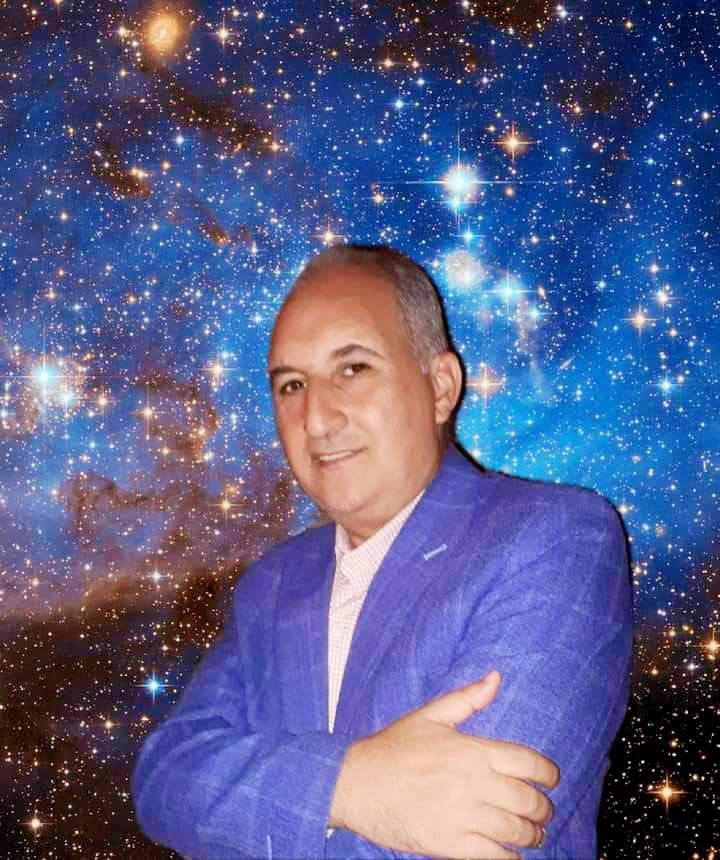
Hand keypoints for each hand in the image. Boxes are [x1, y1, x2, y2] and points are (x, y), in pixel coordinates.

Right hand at [329, 671, 558, 858]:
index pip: (528, 762)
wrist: (355, 783)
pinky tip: (512, 855)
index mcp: (471, 750)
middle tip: (543, 813)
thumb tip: (496, 678)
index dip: (548, 773)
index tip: (551, 779)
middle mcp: (473, 782)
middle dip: (543, 809)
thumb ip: (468, 698)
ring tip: (532, 835)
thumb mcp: (430, 715)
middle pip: (528, 800)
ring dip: (532, 836)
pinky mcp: (449, 844)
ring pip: (515, 831)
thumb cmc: (392, 748)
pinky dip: (510, 858)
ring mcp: (463, 815)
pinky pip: (493, 857)